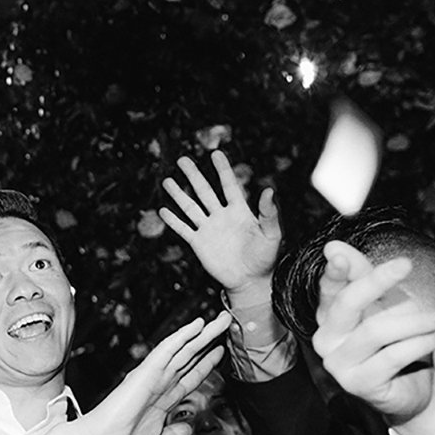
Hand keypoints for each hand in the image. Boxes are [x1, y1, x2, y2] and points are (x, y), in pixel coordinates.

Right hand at [63, 311, 232, 434]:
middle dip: (209, 341)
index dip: (206, 364)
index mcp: (161, 400)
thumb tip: (186, 429)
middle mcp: (158, 384)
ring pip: (184, 349)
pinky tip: (198, 325)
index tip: (219, 352)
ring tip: (221, 319)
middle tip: (225, 324)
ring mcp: (153, 376)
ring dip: (204, 334)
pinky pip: (168, 350)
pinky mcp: (146, 372)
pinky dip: (183, 336)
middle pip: (190, 358)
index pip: (189, 377)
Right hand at [159, 151, 280, 296]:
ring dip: (178, 194)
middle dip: (193, 175)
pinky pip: (183, 229)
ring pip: (190, 207)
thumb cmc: (265, 258)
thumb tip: (269, 190)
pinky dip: (173, 221)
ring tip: (167, 181)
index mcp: (240, 211)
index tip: (215, 153)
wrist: (250, 281)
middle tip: (182, 160)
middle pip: (204, 191)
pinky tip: (163, 211)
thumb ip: (269, 213)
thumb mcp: (272, 235)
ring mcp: (209, 229)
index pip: (229, 185)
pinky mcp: (199, 244)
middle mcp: (221, 216)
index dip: (222, 169)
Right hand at [311, 242, 434, 423]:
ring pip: (375, 331)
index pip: (329, 287)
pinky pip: (392, 356)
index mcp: (329, 315)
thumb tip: (334, 246)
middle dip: (375, 281)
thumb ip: (364, 276)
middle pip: (347, 304)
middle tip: (405, 264)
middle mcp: (326, 338)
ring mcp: (339, 363)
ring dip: (415, 320)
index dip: (334, 271)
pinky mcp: (358, 384)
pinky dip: (419, 343)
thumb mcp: (385, 304)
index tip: (341, 254)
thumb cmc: (397, 342)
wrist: (412, 388)